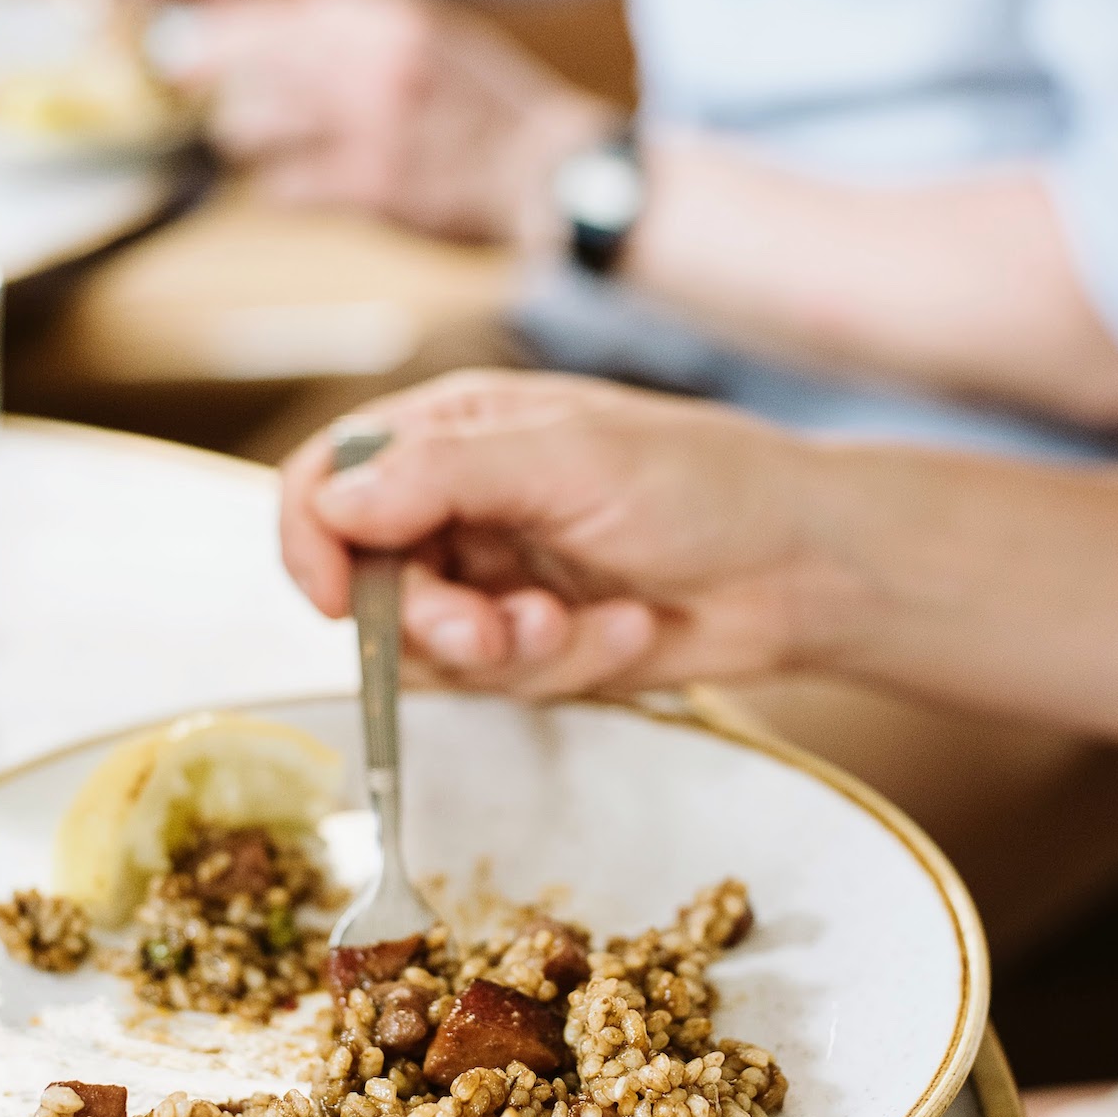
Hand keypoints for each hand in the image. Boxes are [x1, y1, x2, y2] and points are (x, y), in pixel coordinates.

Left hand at [182, 0, 616, 242]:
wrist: (551, 177)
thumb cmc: (496, 111)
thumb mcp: (439, 36)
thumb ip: (372, 17)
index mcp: (388, 19)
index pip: (276, 13)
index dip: (222, 34)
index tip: (191, 51)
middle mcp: (371, 66)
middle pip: (251, 66)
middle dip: (219, 86)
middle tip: (208, 102)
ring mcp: (366, 130)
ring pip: (254, 127)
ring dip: (245, 140)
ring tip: (257, 148)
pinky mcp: (368, 192)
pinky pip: (284, 188)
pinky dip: (278, 189)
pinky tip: (288, 189)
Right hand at [280, 369, 855, 697]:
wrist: (803, 568)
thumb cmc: (704, 484)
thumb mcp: (569, 460)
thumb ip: (442, 476)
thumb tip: (334, 502)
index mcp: (454, 434)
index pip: (328, 481)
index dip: (314, 541)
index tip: (336, 600)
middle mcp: (461, 506)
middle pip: (372, 585)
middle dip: (434, 621)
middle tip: (491, 633)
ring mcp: (497, 580)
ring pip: (436, 650)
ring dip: (509, 651)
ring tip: (577, 624)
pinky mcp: (537, 643)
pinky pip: (505, 682)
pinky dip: (567, 663)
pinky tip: (629, 629)